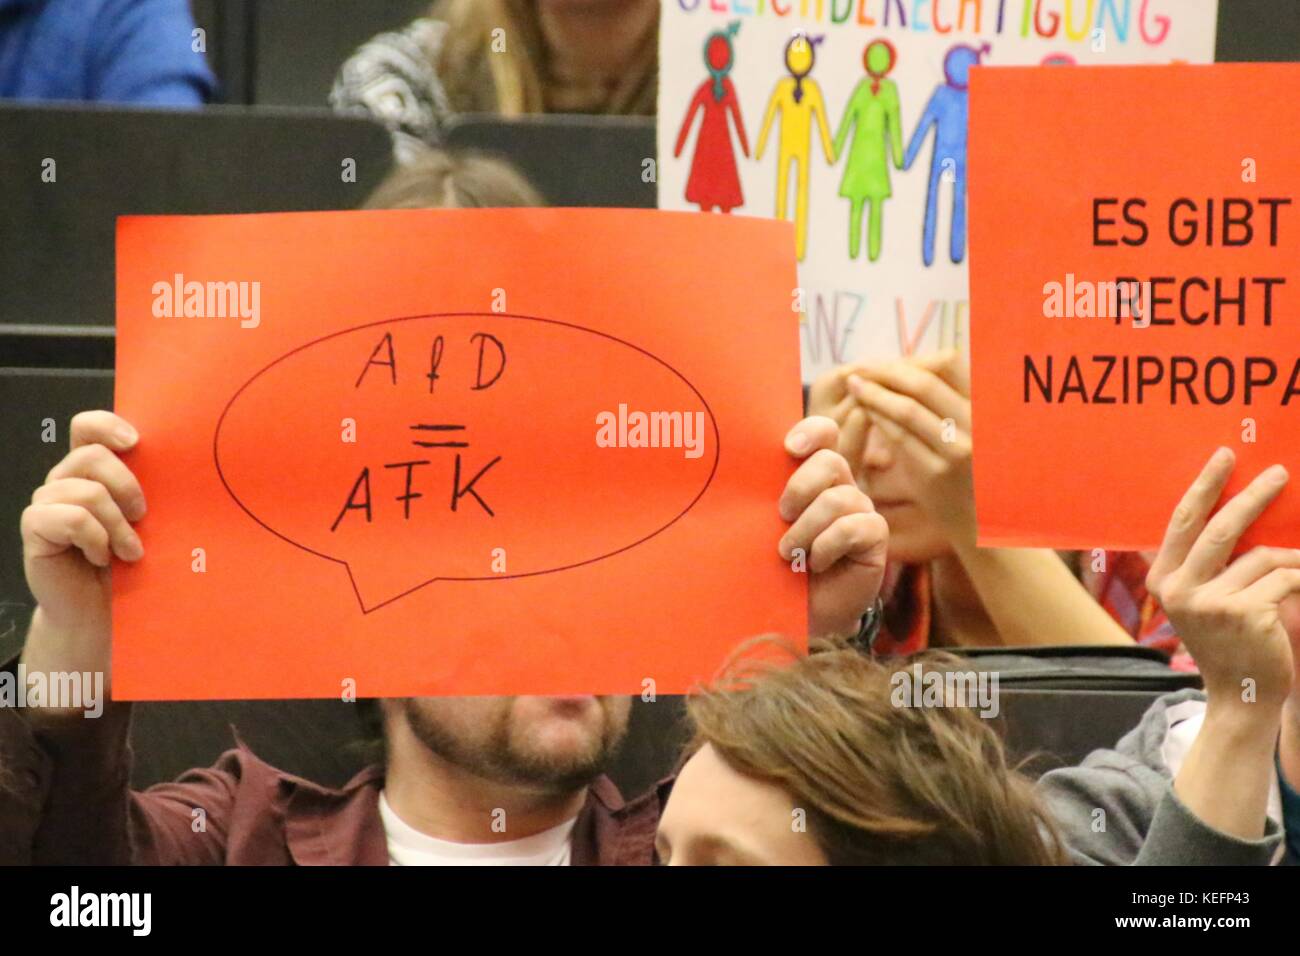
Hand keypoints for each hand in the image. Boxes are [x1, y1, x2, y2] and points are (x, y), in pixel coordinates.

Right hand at [20, 411, 144, 670]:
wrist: (97, 607)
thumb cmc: (125, 560)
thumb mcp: (141, 519)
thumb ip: (144, 490)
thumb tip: (178, 466)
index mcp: (88, 470)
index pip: (86, 428)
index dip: (106, 425)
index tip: (135, 443)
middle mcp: (63, 480)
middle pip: (92, 457)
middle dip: (127, 487)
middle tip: (143, 517)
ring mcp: (45, 503)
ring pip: (88, 492)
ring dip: (117, 526)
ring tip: (129, 551)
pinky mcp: (34, 527)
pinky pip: (73, 519)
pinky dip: (96, 540)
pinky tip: (101, 557)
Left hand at [778, 416, 887, 637]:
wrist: (793, 612)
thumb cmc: (773, 566)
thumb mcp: (761, 528)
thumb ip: (758, 499)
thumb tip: (734, 475)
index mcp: (811, 476)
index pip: (823, 434)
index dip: (811, 433)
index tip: (788, 449)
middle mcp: (839, 486)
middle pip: (829, 461)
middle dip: (799, 488)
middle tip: (780, 516)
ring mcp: (859, 510)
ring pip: (838, 498)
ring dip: (806, 529)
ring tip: (788, 553)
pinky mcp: (874, 536)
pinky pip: (853, 527)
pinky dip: (826, 546)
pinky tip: (816, 563)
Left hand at [844, 351, 975, 548]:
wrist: (982, 520)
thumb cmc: (971, 465)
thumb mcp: (972, 424)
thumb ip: (949, 397)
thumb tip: (906, 365)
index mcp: (987, 404)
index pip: (949, 362)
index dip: (912, 359)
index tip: (886, 363)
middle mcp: (977, 424)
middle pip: (924, 382)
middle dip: (885, 372)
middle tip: (860, 369)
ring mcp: (957, 450)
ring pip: (908, 409)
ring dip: (874, 393)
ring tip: (854, 384)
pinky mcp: (935, 474)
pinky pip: (899, 438)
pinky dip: (878, 419)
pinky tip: (864, 411)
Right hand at [1146, 448, 1298, 715]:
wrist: (1242, 696)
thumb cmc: (1228, 642)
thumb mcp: (1203, 600)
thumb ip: (1208, 563)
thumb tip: (1239, 511)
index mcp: (1162, 581)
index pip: (1183, 522)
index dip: (1205, 486)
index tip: (1225, 456)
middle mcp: (1178, 589)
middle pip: (1221, 528)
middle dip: (1253, 497)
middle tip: (1279, 474)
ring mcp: (1210, 602)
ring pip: (1263, 557)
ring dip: (1291, 559)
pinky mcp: (1244, 612)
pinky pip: (1284, 579)